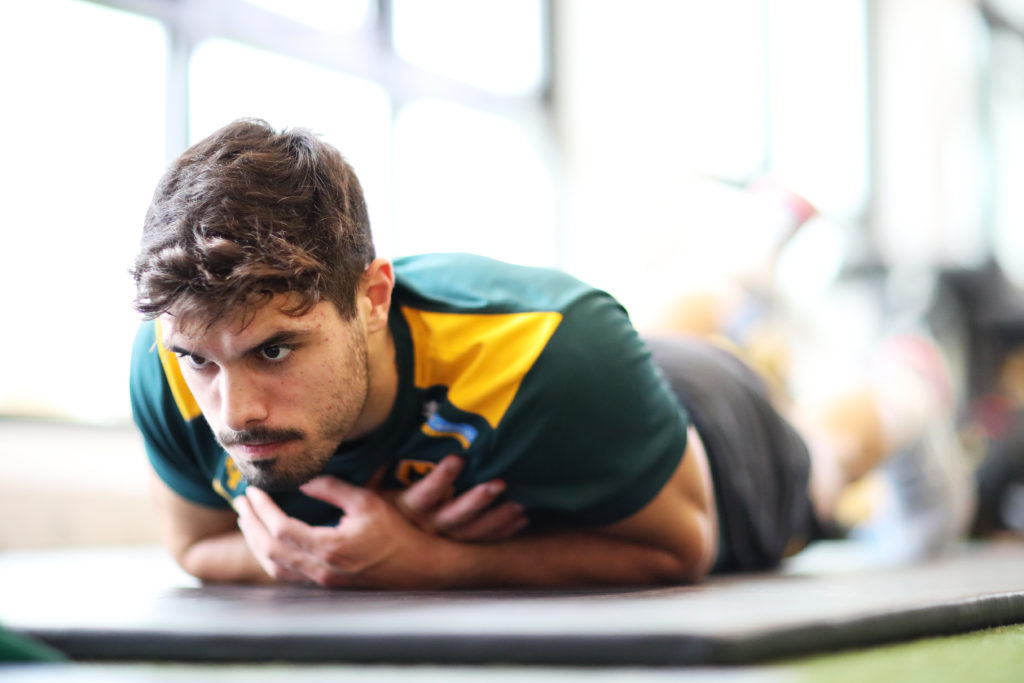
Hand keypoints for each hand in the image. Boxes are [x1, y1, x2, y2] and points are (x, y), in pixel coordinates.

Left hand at [235, 477, 447, 587]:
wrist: (419, 567)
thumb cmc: (397, 532)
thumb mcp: (367, 501)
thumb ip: (332, 489)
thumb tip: (302, 480)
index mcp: (330, 547)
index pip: (280, 528)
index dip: (262, 509)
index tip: (252, 491)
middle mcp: (321, 569)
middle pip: (270, 549)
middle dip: (251, 524)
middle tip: (241, 502)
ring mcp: (322, 580)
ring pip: (274, 566)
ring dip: (255, 542)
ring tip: (247, 520)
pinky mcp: (326, 585)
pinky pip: (286, 574)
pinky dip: (270, 557)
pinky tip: (267, 543)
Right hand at [380, 455, 527, 540]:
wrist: (371, 552)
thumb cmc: (372, 514)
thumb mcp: (366, 495)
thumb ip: (372, 473)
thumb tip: (381, 449)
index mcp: (405, 510)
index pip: (424, 494)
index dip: (440, 479)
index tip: (457, 459)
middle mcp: (425, 527)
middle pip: (454, 517)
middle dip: (477, 500)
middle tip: (499, 484)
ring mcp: (441, 539)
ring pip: (472, 532)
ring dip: (497, 519)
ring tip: (520, 505)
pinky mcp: (453, 545)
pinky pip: (481, 541)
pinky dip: (502, 531)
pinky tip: (522, 520)